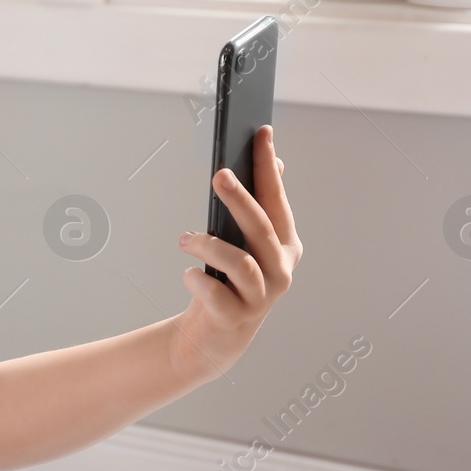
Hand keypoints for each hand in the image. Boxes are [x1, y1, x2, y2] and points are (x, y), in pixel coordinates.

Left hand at [169, 125, 300, 380]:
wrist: (215, 337)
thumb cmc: (229, 280)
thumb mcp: (244, 242)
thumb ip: (258, 206)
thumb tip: (273, 161)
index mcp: (285, 246)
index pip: (277, 199)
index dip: (268, 166)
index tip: (260, 132)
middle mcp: (280, 270)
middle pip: (262, 228)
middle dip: (241, 198)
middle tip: (218, 174)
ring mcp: (261, 298)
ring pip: (241, 262)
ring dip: (209, 244)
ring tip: (185, 239)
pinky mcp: (235, 318)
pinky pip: (217, 294)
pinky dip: (198, 280)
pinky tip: (188, 274)